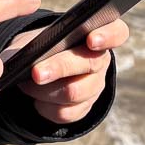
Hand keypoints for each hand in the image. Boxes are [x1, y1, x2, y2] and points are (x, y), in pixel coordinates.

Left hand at [4, 18, 129, 123]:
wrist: (37, 64)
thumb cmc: (43, 42)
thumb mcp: (41, 34)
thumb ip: (41, 39)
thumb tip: (28, 54)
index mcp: (99, 33)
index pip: (117, 33)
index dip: (107, 36)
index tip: (91, 40)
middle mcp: (101, 60)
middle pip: (89, 64)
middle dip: (60, 67)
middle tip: (36, 73)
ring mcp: (95, 85)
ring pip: (74, 92)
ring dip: (46, 90)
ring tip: (27, 84)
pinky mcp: (83, 107)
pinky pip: (65, 112)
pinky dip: (45, 106)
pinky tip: (35, 99)